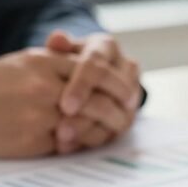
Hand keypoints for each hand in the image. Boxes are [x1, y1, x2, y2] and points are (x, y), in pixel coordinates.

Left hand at [45, 30, 141, 153]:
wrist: (79, 78)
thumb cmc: (65, 61)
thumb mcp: (59, 52)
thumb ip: (58, 47)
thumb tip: (57, 39)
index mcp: (107, 47)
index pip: (98, 65)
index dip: (82, 86)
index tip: (65, 106)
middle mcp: (124, 67)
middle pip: (112, 91)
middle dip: (88, 113)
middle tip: (63, 130)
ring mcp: (130, 93)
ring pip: (118, 115)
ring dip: (90, 130)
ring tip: (64, 142)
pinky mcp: (127, 114)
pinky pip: (114, 129)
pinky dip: (91, 140)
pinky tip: (70, 147)